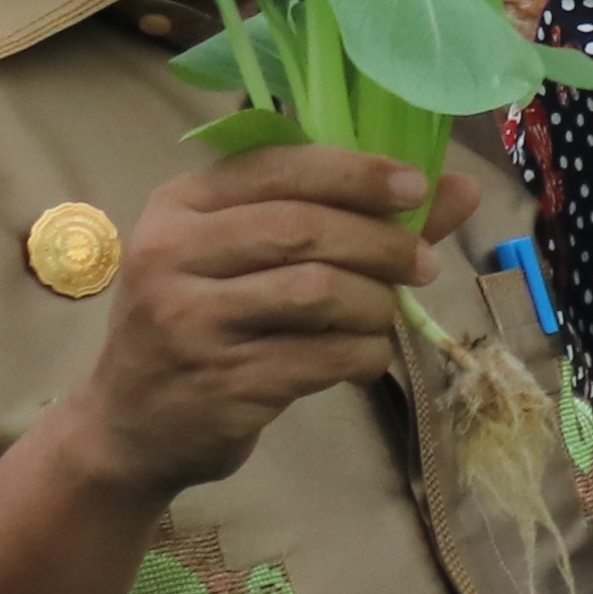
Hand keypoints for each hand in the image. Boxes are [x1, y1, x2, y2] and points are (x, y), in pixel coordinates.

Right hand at [46, 148, 455, 502]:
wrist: (131, 426)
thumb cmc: (207, 324)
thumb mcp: (252, 259)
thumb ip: (349, 216)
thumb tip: (461, 187)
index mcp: (179, 206)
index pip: (277, 167)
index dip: (355, 173)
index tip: (416, 186)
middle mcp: (170, 255)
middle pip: (304, 228)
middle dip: (382, 243)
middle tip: (425, 265)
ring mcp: (187, 320)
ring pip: (318, 291)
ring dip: (376, 304)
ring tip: (386, 315)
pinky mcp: (218, 381)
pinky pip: (322, 355)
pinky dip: (364, 354)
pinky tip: (363, 358)